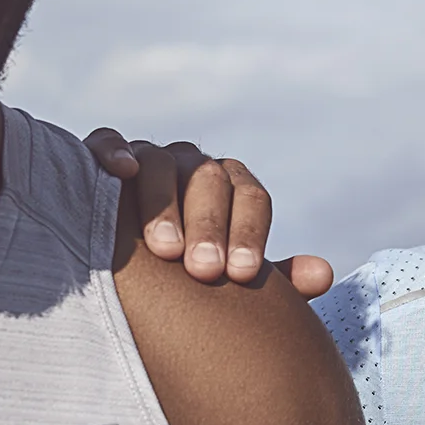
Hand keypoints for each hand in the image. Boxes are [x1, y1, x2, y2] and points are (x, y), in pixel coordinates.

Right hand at [84, 129, 333, 298]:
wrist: (124, 267)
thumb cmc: (186, 279)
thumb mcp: (226, 283)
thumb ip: (273, 280)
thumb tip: (323, 274)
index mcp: (230, 189)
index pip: (250, 198)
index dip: (249, 233)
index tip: (242, 276)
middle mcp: (192, 166)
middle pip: (208, 180)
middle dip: (209, 226)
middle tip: (204, 271)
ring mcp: (148, 157)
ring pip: (161, 164)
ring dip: (163, 203)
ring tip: (165, 250)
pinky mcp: (101, 158)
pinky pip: (108, 142)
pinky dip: (115, 151)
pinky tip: (122, 174)